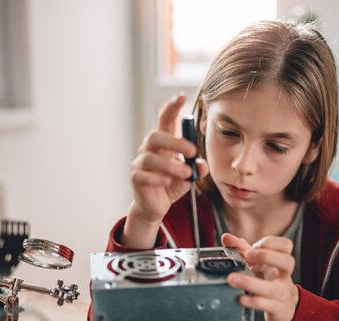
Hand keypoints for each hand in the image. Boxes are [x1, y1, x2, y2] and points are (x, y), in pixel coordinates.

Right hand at [122, 94, 208, 247]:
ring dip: (171, 165)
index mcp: (163, 143)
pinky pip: (143, 174)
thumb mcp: (189, 176)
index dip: (171, 107)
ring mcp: (140, 163)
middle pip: (155, 136)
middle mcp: (149, 149)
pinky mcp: (136, 178)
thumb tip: (202, 165)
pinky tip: (167, 182)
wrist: (156, 206)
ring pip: (150, 158)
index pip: (165, 120)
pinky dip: (157, 178)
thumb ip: (197, 168)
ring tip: (186, 174)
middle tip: (192, 152)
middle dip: (175, 142)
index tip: (181, 97)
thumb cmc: (171, 184)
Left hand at [223, 233, 298, 320]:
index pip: (286, 245)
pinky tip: (240, 297)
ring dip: (250, 283)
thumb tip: (226, 237)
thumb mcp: (256, 263)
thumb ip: (241, 249)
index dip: (271, 242)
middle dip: (267, 256)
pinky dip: (252, 301)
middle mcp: (283, 276)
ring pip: (272, 288)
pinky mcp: (276, 308)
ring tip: (232, 279)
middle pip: (288, 262)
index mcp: (279, 261)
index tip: (255, 246)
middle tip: (249, 256)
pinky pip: (266, 305)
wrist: (282, 307)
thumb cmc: (268, 279)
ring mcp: (281, 293)